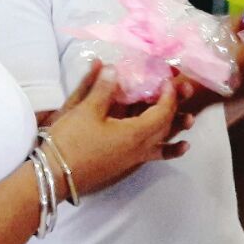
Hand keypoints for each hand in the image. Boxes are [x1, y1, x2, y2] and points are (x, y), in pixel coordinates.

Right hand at [47, 61, 192, 195]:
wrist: (54, 175)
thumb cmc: (70, 142)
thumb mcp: (86, 110)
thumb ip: (103, 88)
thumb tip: (112, 67)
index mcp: (136, 133)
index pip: (162, 111)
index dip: (168, 94)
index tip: (167, 79)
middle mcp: (141, 148)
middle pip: (166, 125)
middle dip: (175, 106)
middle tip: (182, 90)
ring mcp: (133, 159)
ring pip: (163, 142)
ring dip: (176, 129)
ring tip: (190, 121)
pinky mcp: (125, 165)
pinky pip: (154, 155)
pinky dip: (169, 149)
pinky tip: (181, 147)